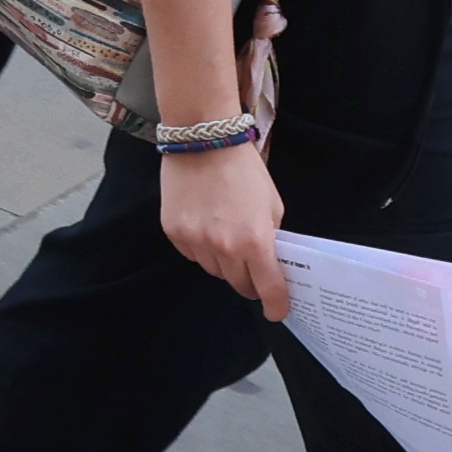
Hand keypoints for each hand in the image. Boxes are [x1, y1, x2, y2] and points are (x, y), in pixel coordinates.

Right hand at [160, 135, 290, 318]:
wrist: (203, 140)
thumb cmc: (244, 169)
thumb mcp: (272, 204)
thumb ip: (271, 237)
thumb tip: (269, 261)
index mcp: (255, 241)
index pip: (268, 288)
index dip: (275, 305)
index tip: (277, 311)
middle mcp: (224, 247)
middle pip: (239, 285)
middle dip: (250, 281)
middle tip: (254, 268)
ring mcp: (195, 242)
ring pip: (214, 271)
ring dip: (225, 263)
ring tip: (226, 235)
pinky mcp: (174, 233)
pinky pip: (193, 255)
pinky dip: (202, 249)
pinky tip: (206, 225)